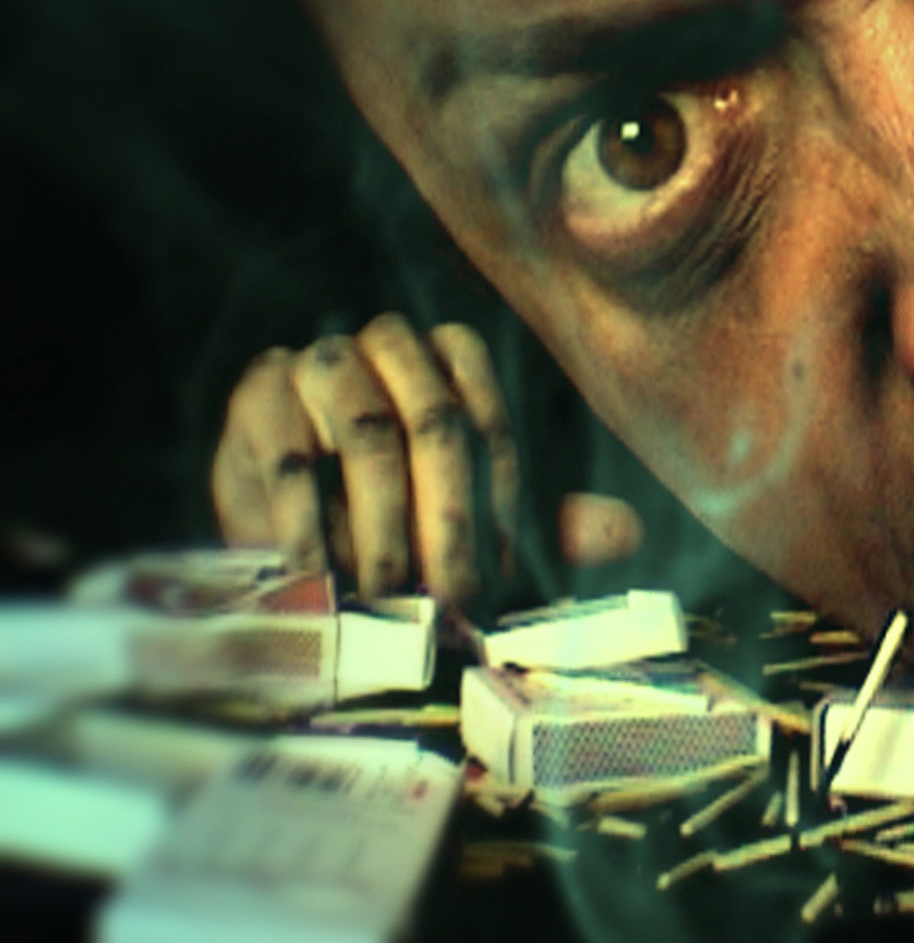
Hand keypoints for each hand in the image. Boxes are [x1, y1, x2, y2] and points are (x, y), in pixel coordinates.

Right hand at [211, 314, 642, 599]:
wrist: (285, 511)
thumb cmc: (394, 513)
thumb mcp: (475, 517)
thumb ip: (548, 522)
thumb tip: (627, 534)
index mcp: (456, 355)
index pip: (493, 424)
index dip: (499, 507)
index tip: (498, 580)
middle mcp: (392, 342)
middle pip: (436, 423)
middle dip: (448, 522)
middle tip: (450, 600)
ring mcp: (320, 361)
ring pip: (367, 434)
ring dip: (383, 526)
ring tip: (389, 598)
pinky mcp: (258, 395)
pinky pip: (292, 458)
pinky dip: (311, 528)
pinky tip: (325, 582)